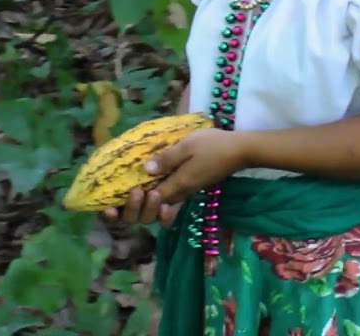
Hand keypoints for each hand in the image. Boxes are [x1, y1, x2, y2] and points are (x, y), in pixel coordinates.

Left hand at [100, 128, 248, 225]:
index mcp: (178, 186)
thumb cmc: (213, 145)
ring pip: (160, 209)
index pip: (151, 203)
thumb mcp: (187, 146)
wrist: (239, 150)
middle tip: (128, 193)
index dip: (132, 204)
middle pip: (153, 214)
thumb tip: (146, 170)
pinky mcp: (190, 187)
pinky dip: (157, 200)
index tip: (120, 195)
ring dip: (145, 206)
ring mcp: (186, 192)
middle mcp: (180, 194)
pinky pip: (169, 200)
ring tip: (133, 190)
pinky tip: (150, 187)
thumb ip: (167, 159)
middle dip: (136, 210)